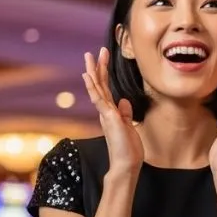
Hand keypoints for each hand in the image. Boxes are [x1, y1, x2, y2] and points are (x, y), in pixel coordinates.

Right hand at [83, 47, 143, 175]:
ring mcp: (105, 114)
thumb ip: (125, 113)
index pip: (106, 90)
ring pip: (97, 89)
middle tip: (94, 51)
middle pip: (100, 85)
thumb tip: (124, 100)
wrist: (126, 165)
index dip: (104, 75)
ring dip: (93, 72)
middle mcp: (105, 112)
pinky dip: (93, 87)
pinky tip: (88, 76)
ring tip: (89, 56)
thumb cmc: (128, 150)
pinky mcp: (109, 118)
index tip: (102, 60)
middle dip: (97, 68)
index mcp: (110, 113)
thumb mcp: (129, 127)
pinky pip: (99, 99)